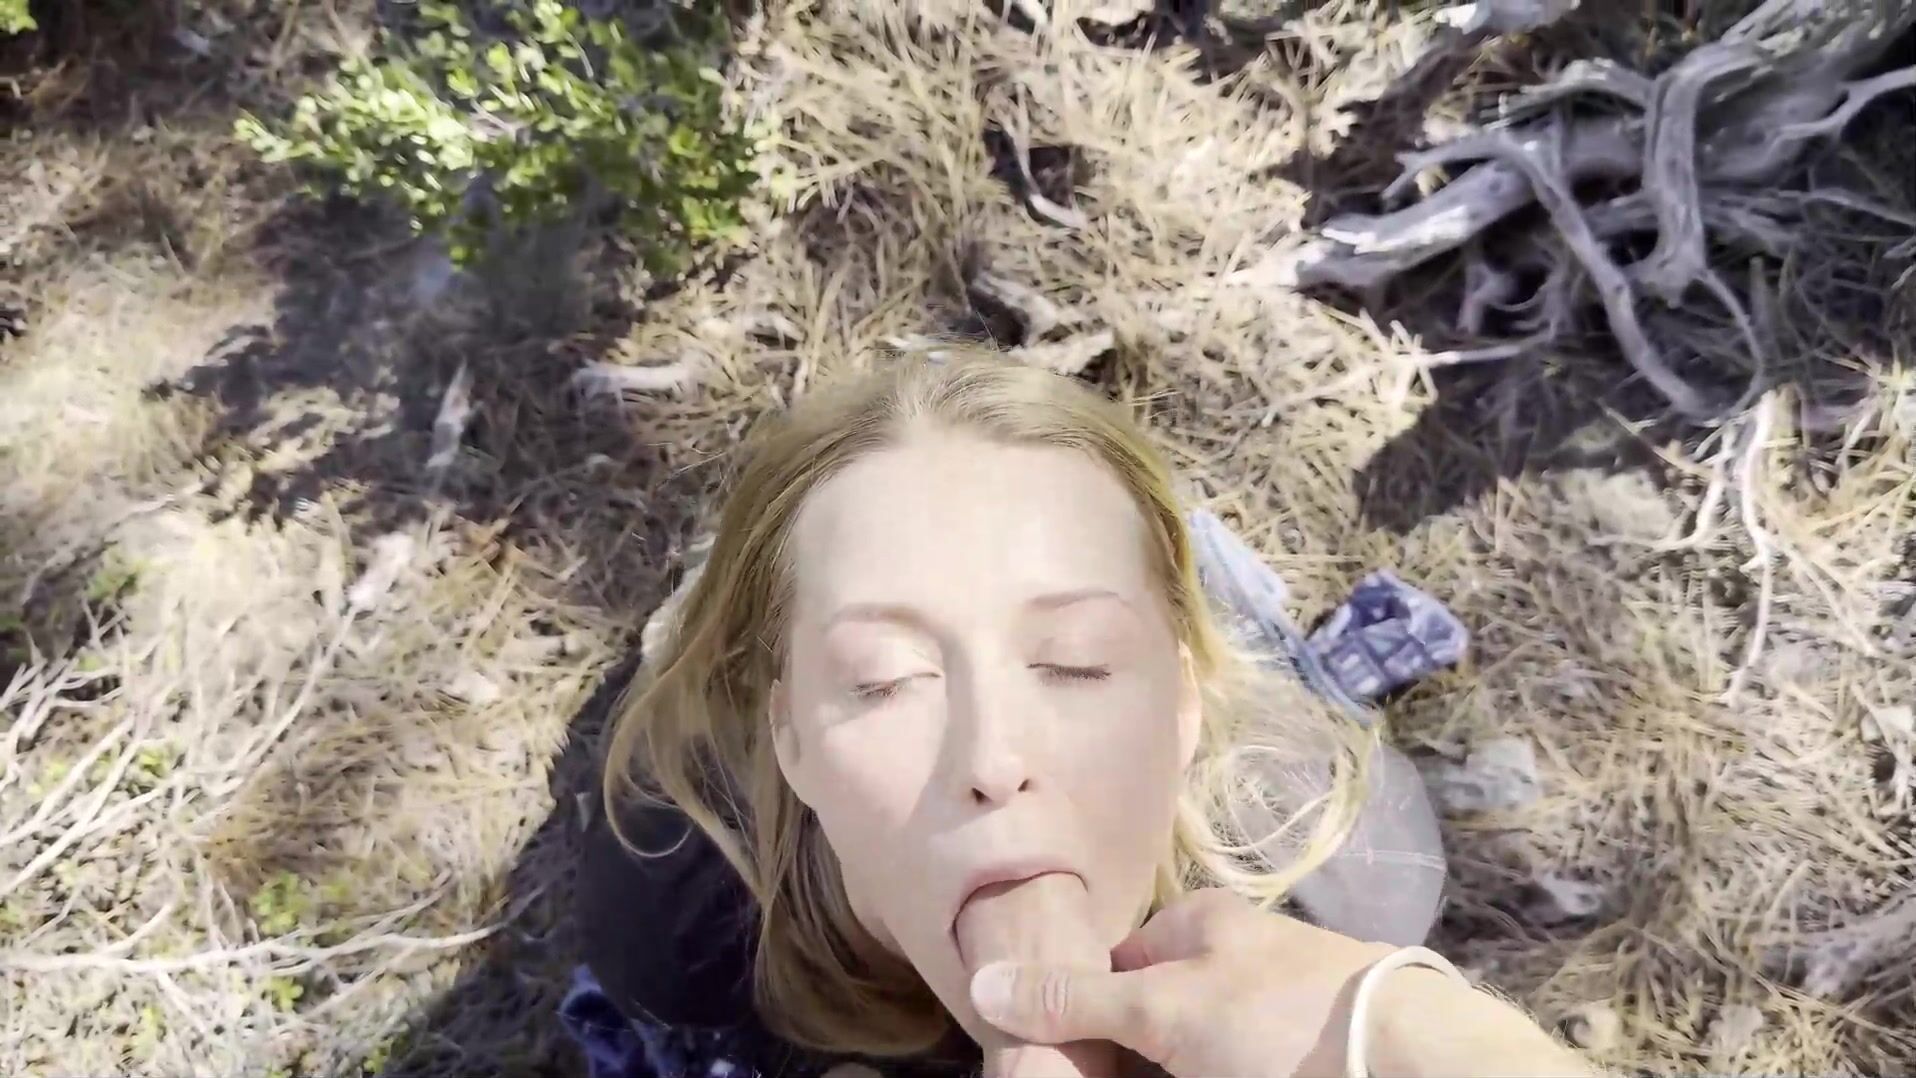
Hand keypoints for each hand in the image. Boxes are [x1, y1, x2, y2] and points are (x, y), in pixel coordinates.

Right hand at [967, 888, 1591, 1077]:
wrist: (1412, 1063)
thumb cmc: (1279, 1018)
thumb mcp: (1163, 1009)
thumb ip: (1076, 1000)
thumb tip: (982, 981)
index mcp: (1202, 925)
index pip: (1115, 964)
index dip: (1080, 1012)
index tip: (1056, 1058)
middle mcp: (1236, 963)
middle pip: (1152, 1017)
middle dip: (1124, 1057)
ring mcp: (1271, 1016)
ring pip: (1195, 1052)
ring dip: (1166, 1071)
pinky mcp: (1300, 1059)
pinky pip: (1237, 1066)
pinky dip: (1216, 1075)